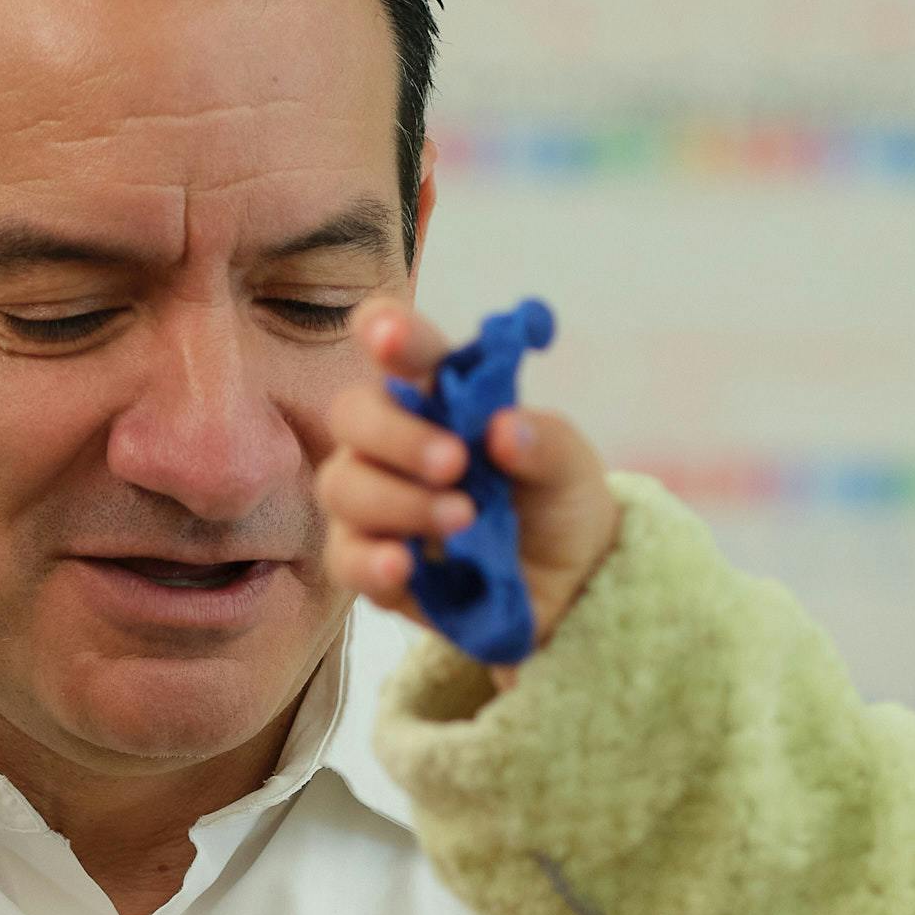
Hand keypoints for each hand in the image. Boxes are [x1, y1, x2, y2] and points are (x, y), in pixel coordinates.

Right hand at [313, 310, 625, 672]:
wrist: (568, 585)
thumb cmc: (557, 503)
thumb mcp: (571, 468)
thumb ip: (545, 442)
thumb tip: (503, 429)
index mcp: (439, 396)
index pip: (400, 349)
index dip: (385, 330)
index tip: (391, 336)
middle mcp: (392, 442)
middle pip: (352, 415)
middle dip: (396, 434)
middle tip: (454, 463)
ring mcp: (372, 503)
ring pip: (344, 486)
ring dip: (399, 500)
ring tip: (463, 519)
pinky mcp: (368, 564)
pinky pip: (345, 558)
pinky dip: (369, 560)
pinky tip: (401, 566)